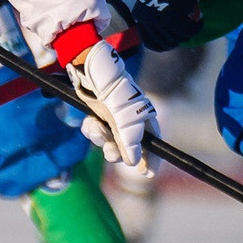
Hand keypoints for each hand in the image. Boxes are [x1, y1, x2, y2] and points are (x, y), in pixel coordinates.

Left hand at [66, 40, 158, 172]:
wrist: (90, 69)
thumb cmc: (114, 90)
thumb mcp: (125, 116)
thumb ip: (130, 140)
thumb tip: (133, 162)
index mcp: (143, 118)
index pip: (152, 144)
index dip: (151, 159)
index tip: (147, 173)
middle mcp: (129, 121)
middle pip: (126, 149)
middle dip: (116, 151)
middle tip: (110, 150)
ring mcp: (113, 119)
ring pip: (107, 142)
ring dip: (101, 139)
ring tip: (96, 127)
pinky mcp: (97, 115)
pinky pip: (94, 133)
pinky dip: (91, 130)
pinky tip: (90, 121)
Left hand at [120, 0, 216, 51]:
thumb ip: (154, 14)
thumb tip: (162, 30)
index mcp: (140, 16)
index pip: (150, 42)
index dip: (163, 45)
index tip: (172, 41)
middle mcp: (148, 21)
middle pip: (166, 41)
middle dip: (178, 38)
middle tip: (186, 31)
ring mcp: (161, 22)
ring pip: (179, 38)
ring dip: (188, 32)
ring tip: (194, 23)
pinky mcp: (176, 20)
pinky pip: (190, 31)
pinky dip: (197, 26)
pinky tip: (200, 20)